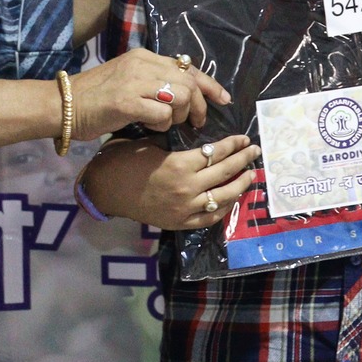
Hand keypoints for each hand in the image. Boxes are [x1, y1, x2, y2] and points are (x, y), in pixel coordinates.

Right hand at [71, 50, 228, 136]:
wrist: (62, 105)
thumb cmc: (94, 98)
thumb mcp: (127, 79)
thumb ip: (154, 81)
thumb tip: (185, 93)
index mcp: (144, 57)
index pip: (187, 67)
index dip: (210, 84)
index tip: (223, 98)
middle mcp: (142, 64)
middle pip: (189, 83)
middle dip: (199, 106)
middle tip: (196, 122)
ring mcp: (134, 82)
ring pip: (180, 97)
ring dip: (179, 116)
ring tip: (167, 124)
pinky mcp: (126, 102)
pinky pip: (161, 115)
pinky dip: (162, 126)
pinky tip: (150, 128)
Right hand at [135, 134, 258, 230]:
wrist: (106, 189)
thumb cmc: (124, 160)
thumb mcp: (151, 143)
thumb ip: (177, 145)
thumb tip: (198, 140)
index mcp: (180, 164)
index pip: (216, 153)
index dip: (233, 145)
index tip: (244, 139)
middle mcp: (188, 188)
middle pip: (225, 172)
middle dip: (243, 160)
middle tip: (255, 151)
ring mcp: (186, 208)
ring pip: (223, 196)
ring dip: (241, 184)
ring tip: (251, 175)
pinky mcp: (181, 222)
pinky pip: (210, 216)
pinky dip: (225, 207)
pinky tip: (232, 198)